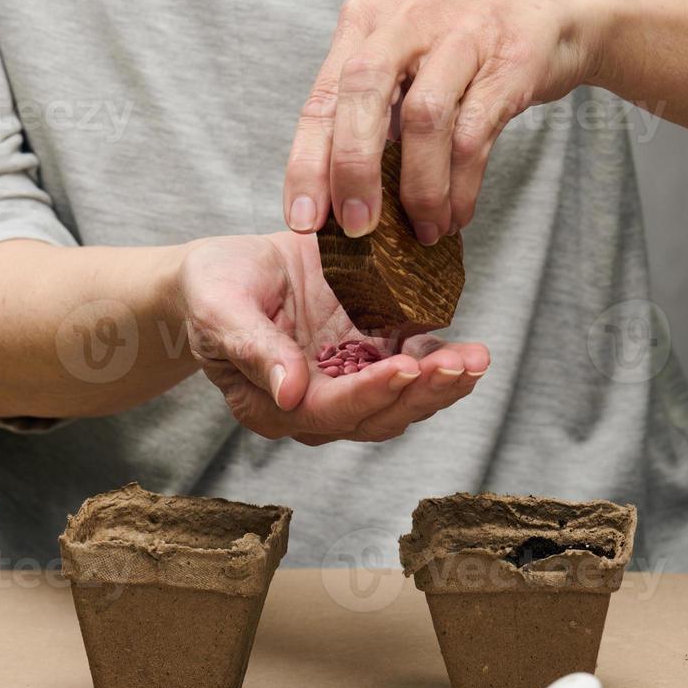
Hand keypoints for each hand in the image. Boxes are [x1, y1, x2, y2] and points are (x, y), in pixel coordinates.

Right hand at [178, 232, 488, 443]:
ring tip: (476, 359)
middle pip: (376, 416)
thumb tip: (290, 394)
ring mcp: (345, 381)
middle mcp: (314, 405)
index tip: (403, 368)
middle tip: (459, 366)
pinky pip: (409, 366)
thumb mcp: (219, 309)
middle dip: (421, 394)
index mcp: (272, 405)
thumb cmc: (212, 288)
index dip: (368, 394)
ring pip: (401, 401)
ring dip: (441, 385)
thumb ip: (254, 350)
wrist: (224, 271)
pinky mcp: (366, 355)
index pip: (328, 411)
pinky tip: (468, 350)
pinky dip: (439, 362)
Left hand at [283, 0, 613, 241]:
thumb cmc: (458, 49)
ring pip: (424, 118)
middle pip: (362, 96)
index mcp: (364, 22)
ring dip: (420, 188)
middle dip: (353, 172)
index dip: (307, 165)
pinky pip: (474, 134)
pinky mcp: (508, 60)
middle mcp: (405, 19)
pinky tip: (456, 214)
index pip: (321, 99)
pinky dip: (462, 185)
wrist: (550, 6)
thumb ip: (364, 115)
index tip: (303, 220)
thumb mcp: (400, 64)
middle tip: (357, 229)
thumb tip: (333, 201)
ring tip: (423, 230)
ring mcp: (460, 34)